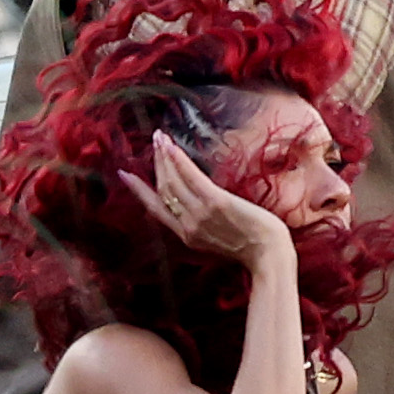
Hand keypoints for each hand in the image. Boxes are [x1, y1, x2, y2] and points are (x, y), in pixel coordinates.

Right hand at [128, 133, 296, 273]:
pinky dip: (179, 162)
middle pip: (164, 189)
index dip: (139, 191)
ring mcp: (200, 214)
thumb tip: (198, 204)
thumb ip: (203, 224)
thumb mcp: (218, 239)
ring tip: (160, 138)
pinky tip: (173, 148)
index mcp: (187, 235)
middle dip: (156, 163)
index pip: (156, 209)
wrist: (269, 255)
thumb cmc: (252, 245)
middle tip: (154, 142)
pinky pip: (192, 179)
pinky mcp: (216, 203)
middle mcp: (188, 225)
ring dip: (165, 157)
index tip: (125, 175)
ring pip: (173, 182)